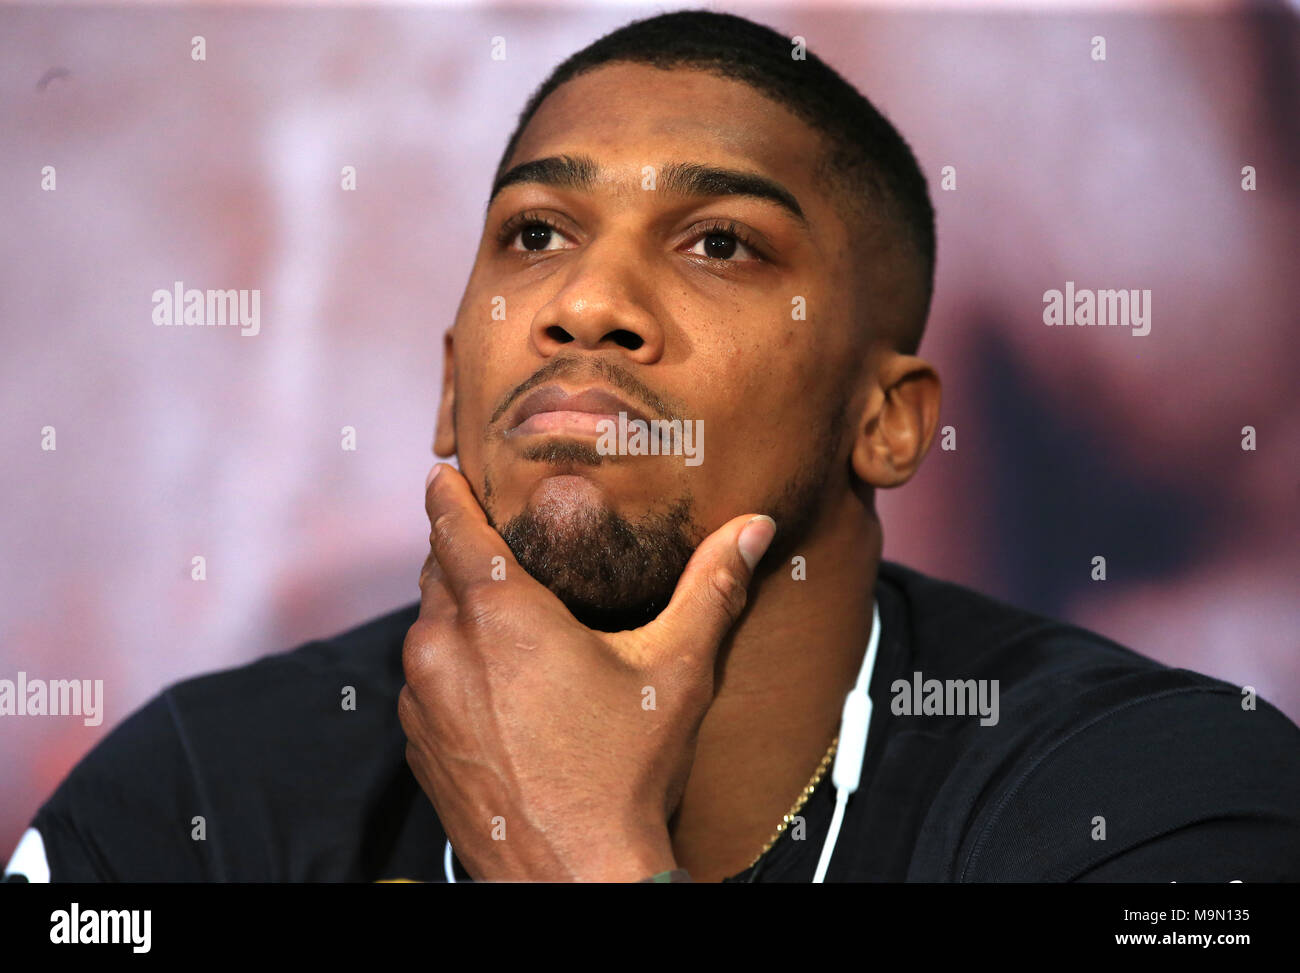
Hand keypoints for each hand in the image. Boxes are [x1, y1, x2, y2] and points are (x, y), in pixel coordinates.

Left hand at [397, 463, 775, 880]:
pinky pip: (423, 682)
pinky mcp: (418, 745)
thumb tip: (752, 527)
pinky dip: (449, 670)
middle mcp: (443, 648)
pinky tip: (495, 690)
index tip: (445, 473)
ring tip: (507, 627)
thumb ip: (712, 587)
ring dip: (457, 616)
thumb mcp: (677, 670)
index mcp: (499, 613)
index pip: (448, 524)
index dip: (446, 493)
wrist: (574, 876)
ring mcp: (422, 701)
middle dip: (464, 556)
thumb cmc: (625, 771)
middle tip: (505, 553)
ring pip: (427, 628)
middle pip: (437, 573)